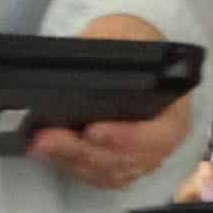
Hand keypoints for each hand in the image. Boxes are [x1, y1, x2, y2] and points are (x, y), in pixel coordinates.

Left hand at [28, 14, 196, 192]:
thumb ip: (108, 53)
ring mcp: (139, 160)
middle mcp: (160, 145)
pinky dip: (71, 166)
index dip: (125, 138)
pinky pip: (95, 176)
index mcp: (173, 115)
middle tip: (47, 138)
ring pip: (106, 172)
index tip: (92, 130)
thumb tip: (78, 65)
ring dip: (70, 160)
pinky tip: (48, 151)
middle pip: (124, 160)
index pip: (157, 137)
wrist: (132, 51)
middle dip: (83, 151)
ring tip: (39, 143)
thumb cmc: (132, 44)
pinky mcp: (117, 167)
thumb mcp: (124, 37)